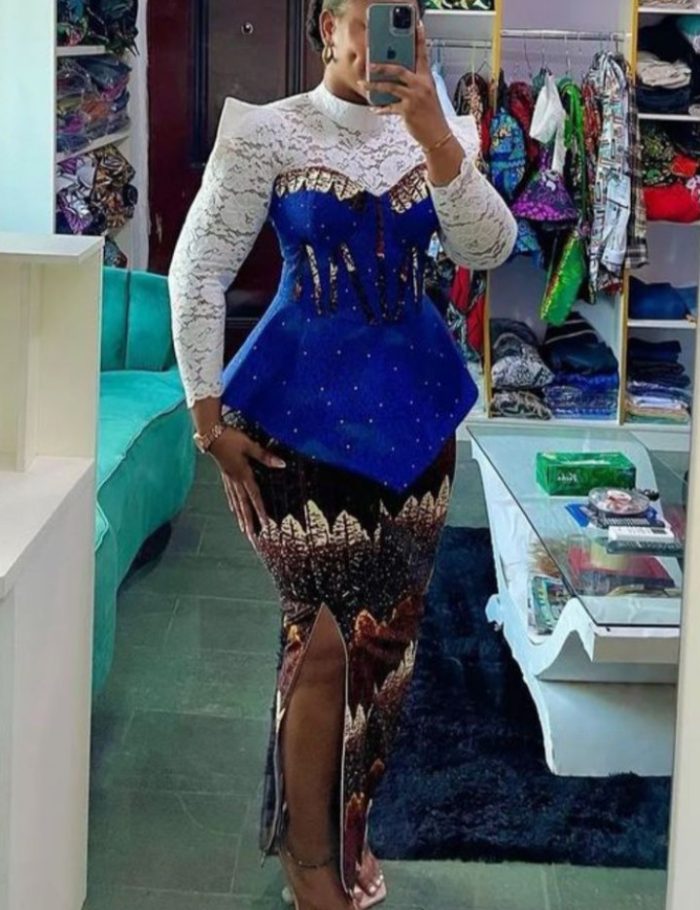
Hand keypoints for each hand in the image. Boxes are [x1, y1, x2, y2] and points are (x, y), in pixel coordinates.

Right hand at [208, 428, 285, 541]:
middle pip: (243, 505)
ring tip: (244, 530)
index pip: (254, 497)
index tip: (265, 525)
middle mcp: (235, 480)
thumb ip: (265, 456)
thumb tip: (282, 464)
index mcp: (243, 474)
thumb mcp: (250, 445)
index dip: (260, 511)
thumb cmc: (231, 437)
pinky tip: (234, 510)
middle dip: (248, 522)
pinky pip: (230, 495)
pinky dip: (233, 505)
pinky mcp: (225, 475)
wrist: (210, 432)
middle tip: (251, 538)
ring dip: (241, 517)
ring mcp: (229, 479)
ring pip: (236, 502)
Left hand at [359, 21, 448, 148]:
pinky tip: (374, 108)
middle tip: (370, 64)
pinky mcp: (407, 111)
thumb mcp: (427, 95)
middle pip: (399, 69)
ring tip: (363, 85)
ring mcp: (414, 98)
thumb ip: (415, 83)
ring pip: (390, 87)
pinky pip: (389, 107)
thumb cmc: (431, 115)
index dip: (420, 39)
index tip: (418, 25)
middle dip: (382, 66)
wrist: (437, 135)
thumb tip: (396, 78)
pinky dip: (381, 108)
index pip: (423, 55)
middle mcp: (421, 85)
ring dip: (374, 86)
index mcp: (427, 79)